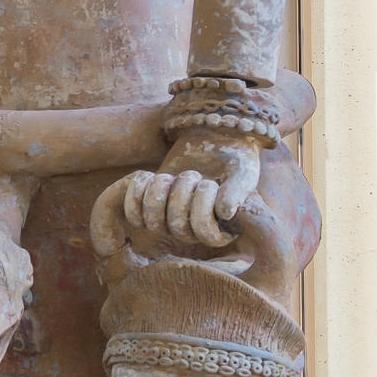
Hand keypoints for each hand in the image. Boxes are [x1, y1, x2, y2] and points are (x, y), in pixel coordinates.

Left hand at [113, 137, 262, 252]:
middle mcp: (194, 232)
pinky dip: (137, 191)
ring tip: (169, 176)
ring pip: (153, 223)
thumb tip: (224, 212)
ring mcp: (170, 223)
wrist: (210, 142)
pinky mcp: (151, 210)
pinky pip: (133, 214)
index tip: (210, 184)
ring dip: (159, 192)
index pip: (206, 233)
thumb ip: (238, 191)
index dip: (203, 208)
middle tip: (192, 173)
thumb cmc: (233, 160)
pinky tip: (147, 176)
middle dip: (182, 194)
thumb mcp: (243, 172)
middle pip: (178, 228)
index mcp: (221, 229)